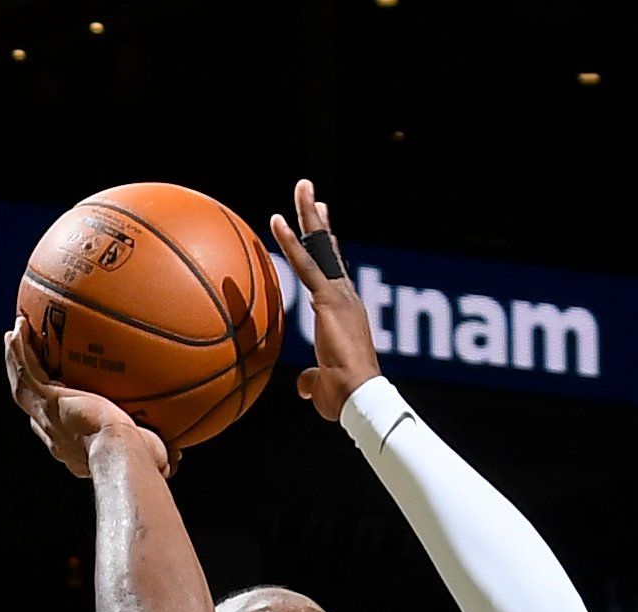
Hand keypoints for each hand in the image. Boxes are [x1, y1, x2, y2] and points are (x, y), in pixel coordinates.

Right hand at [3, 318, 173, 479]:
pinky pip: (27, 367)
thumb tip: (181, 454)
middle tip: (27, 364)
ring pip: (22, 384)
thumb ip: (164, 453)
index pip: (60, 432)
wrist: (123, 453)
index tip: (60, 403)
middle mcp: (55, 435)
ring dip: (16, 361)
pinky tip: (19, 326)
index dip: (56, 418)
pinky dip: (20, 349)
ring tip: (15, 336)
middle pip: (33, 407)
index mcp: (75, 450)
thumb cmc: (143, 462)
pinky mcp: (47, 398)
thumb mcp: (154, 457)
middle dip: (28, 385)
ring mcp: (47, 417)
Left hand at [268, 179, 380, 421]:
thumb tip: (304, 387)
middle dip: (317, 220)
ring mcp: (340, 295)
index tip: (322, 226)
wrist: (360, 397)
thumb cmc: (345, 398)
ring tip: (301, 187)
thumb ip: (312, 380)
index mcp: (346, 313)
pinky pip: (305, 266)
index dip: (327, 248)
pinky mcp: (328, 300)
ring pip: (320, 248)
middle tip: (310, 193)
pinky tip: (277, 221)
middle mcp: (347, 297)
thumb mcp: (323, 387)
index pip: (334, 273)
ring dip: (308, 216)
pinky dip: (290, 242)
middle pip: (328, 251)